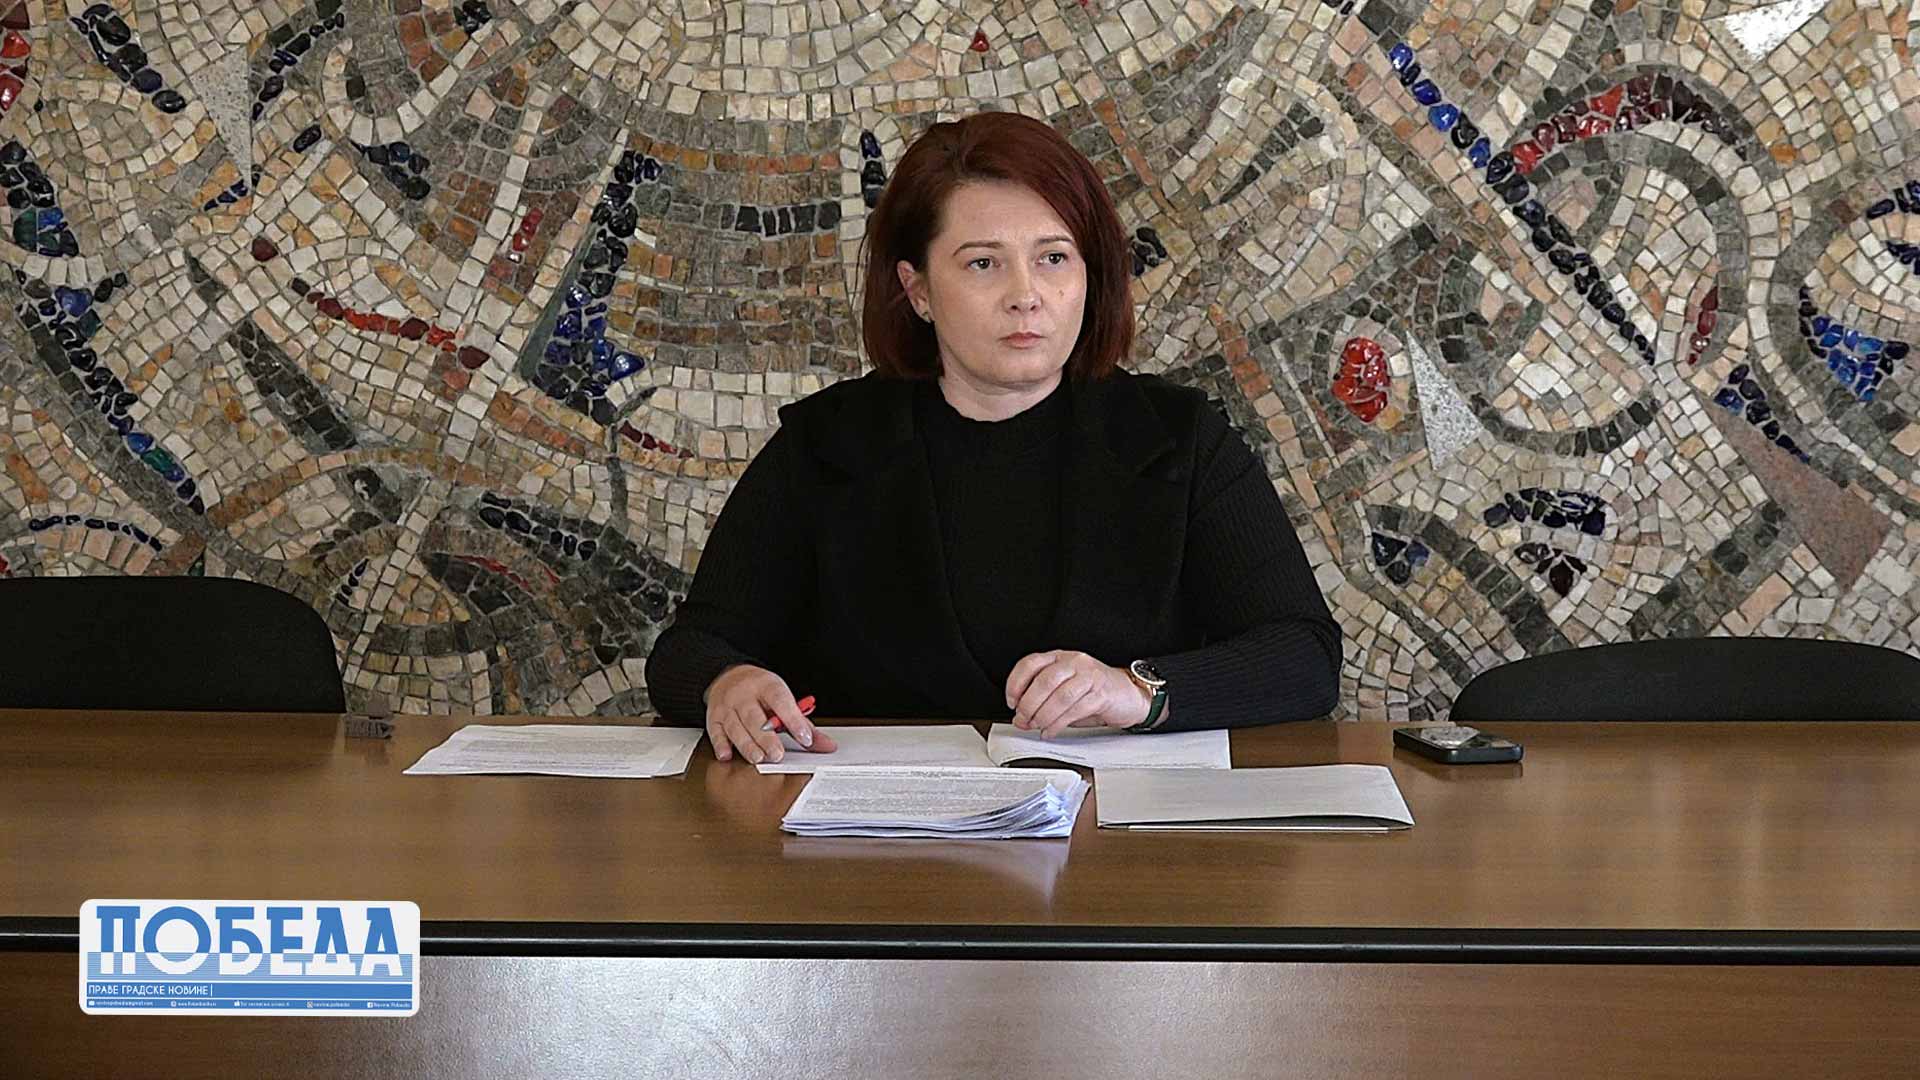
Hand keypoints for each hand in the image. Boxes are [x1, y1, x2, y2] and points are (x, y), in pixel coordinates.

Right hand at [702, 664, 837, 763]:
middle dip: (766, 738)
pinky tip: (727, 755)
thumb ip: (802, 723)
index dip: (794, 721)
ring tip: (758, 758)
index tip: (805, 738)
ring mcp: (727, 706)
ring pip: (735, 727)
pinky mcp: (713, 717)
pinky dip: (721, 745)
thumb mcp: (782, 698)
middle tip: (777, 755)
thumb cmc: (760, 690)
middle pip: (755, 717)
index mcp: (767, 685)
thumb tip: (825, 745)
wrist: (728, 676)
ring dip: (747, 745)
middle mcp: (744, 694)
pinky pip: (715, 732)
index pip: (781, 701)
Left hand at [1005, 650, 1152, 738]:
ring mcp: (1089, 676)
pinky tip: (1051, 731)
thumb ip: (1042, 701)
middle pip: (1044, 681)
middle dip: (1029, 704)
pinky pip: (1075, 709)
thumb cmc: (1093, 692)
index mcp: (1060, 657)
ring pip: (1060, 696)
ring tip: (1037, 726)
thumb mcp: (1063, 690)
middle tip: (1024, 719)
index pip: (1030, 663)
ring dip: (1043, 715)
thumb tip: (1020, 718)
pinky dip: (1058, 724)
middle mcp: (1074, 662)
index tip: (1011, 701)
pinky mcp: (1101, 693)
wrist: (1128, 695)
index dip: (1016, 683)